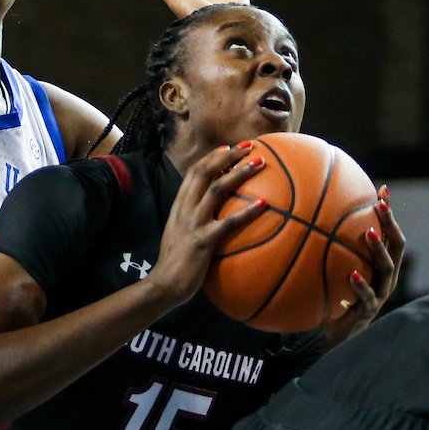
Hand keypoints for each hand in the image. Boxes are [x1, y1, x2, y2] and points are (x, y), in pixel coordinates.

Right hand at [145, 143, 266, 306]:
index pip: (194, 171)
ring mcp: (194, 223)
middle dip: (228, 155)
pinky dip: (247, 210)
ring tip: (259, 163)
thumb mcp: (178, 229)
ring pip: (218, 189)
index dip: (212, 156)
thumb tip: (210, 208)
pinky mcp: (204, 240)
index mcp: (179, 204)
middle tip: (250, 146)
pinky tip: (264, 203)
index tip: (229, 147)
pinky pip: (229, 222)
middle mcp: (185, 208)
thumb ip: (191, 215)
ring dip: (240, 173)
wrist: (164, 283)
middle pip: (206, 171)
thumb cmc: (175, 259)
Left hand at [321, 185, 404, 349]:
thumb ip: (334, 249)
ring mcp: (380, 294)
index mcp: (383, 265)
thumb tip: (312, 215)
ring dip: (378, 249)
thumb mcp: (337, 270)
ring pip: (386, 269)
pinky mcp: (368, 311)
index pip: (391, 234)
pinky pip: (366, 297)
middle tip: (379, 205)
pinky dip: (360, 285)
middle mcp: (386, 277)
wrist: (338, 335)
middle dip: (389, 224)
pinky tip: (351, 274)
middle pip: (396, 247)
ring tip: (369, 233)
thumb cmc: (338, 296)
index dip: (389, 213)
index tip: (382, 189)